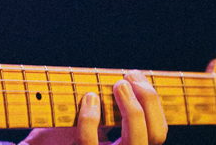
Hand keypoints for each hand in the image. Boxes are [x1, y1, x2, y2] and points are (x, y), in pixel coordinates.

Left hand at [23, 71, 167, 144]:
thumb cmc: (57, 132)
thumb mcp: (85, 118)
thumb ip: (105, 105)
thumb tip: (125, 76)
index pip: (158, 133)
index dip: (155, 105)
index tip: (136, 77)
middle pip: (156, 137)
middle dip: (148, 101)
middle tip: (126, 78)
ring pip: (135, 143)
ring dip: (131, 109)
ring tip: (117, 85)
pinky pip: (89, 142)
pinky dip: (91, 118)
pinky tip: (88, 98)